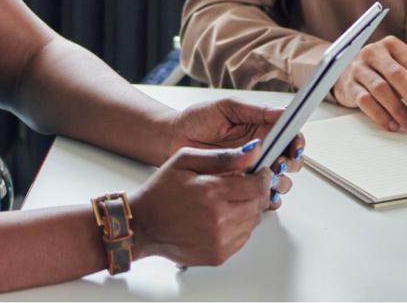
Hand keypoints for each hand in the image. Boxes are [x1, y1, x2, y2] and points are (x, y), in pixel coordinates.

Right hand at [130, 142, 273, 265]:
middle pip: (258, 205)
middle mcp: (218, 220)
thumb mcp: (187, 160)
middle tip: (245, 185)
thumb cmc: (161, 192)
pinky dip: (239, 226)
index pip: (256, 186)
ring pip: (253, 222)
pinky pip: (243, 238)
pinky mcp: (218, 255)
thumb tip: (253, 152)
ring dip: (248, 209)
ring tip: (228, 201)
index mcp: (211, 192)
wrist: (143, 225)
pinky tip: (222, 217)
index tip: (260, 172)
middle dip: (257, 192)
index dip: (262, 177)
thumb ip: (223, 156)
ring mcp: (219, 241)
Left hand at [166, 98, 303, 206]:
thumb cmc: (196, 119)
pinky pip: (261, 196)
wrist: (172, 139)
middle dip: (290, 164)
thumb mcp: (226, 108)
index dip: (297, 142)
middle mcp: (260, 150)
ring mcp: (251, 169)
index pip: (289, 136)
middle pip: (290, 160)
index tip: (295, 146)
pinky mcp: (239, 186)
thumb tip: (282, 112)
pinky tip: (261, 195)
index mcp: (261, 128)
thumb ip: (255, 111)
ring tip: (267, 177)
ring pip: (279, 180)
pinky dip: (266, 198)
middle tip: (279, 163)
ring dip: (279, 181)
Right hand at [331, 36, 406, 131]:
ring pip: (381, 89)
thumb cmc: (377, 70)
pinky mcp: (349, 85)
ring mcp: (359, 68)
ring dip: (399, 110)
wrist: (342, 71)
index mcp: (392, 46)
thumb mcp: (398, 69)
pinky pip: (366, 102)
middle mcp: (374, 53)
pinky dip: (381, 116)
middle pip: (398, 75)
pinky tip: (393, 125)